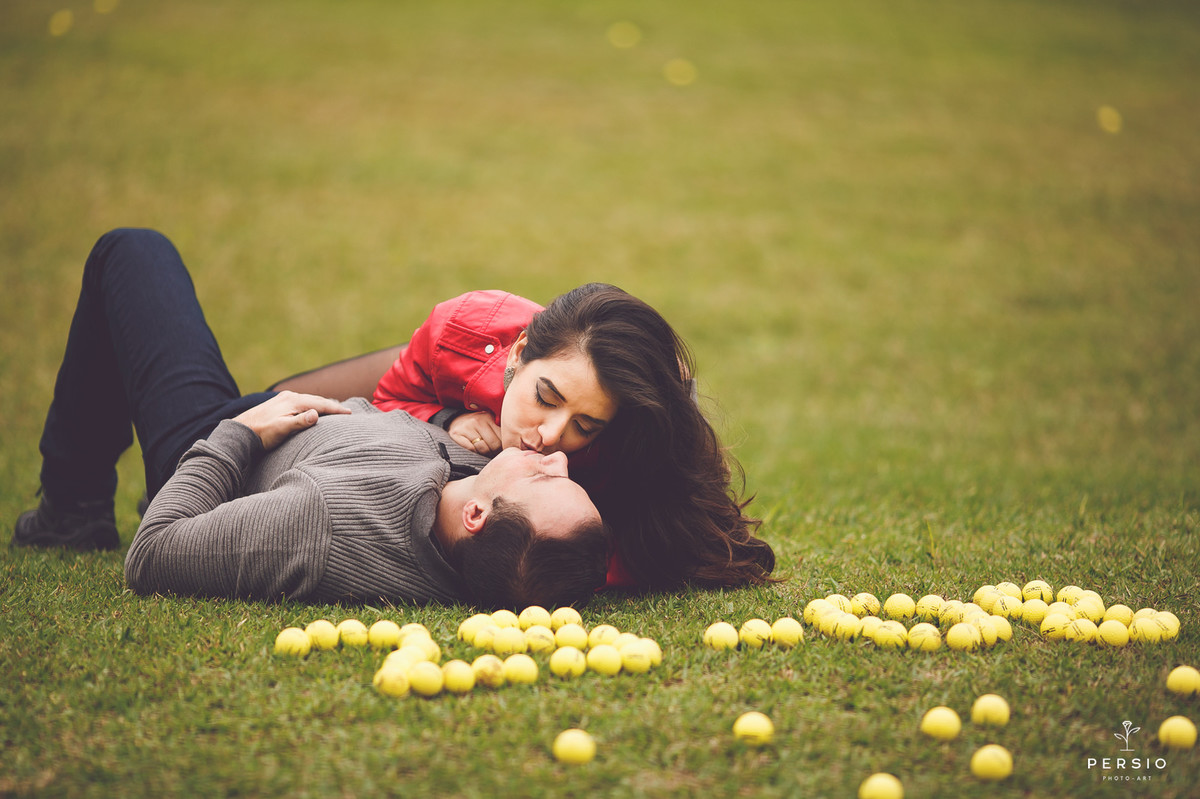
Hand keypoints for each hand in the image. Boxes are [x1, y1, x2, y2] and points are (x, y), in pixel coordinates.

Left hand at [233, 391, 350, 450]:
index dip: (336, 409)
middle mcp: (289, 396)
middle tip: (347, 411)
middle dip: (332, 405)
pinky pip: (302, 402)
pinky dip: (312, 405)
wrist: (239, 432)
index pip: (320, 404)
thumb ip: (299, 422)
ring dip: (322, 405)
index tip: (350, 413)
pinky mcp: (279, 403)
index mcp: (293, 401)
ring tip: (334, 410)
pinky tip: (313, 410)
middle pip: (316, 399)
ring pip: (309, 400)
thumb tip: (316, 414)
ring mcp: (283, 399)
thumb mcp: (281, 429)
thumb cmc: (261, 434)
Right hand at [448, 411, 502, 454]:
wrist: (454, 422)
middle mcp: (478, 420)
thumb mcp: (488, 425)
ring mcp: (467, 427)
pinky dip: (474, 453)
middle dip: (494, 452)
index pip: (503, 437)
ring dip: (484, 454)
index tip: (502, 450)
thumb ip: (499, 432)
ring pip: (483, 449)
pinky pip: (471, 450)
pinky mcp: (457, 434)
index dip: (503, 447)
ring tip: (484, 452)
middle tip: (492, 453)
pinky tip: (473, 450)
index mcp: (489, 417)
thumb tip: (514, 447)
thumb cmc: (476, 427)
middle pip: (494, 444)